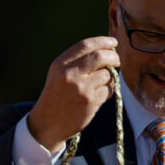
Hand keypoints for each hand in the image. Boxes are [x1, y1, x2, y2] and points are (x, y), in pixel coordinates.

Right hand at [28, 37, 119, 152]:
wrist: (47, 123)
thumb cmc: (57, 96)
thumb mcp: (59, 73)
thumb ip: (77, 61)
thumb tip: (106, 50)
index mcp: (60, 64)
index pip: (85, 45)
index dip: (103, 41)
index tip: (113, 42)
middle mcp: (70, 74)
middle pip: (100, 57)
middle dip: (113, 56)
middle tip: (116, 60)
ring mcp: (81, 89)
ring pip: (107, 74)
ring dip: (110, 77)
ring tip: (104, 82)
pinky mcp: (90, 102)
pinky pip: (108, 90)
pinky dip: (109, 90)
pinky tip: (100, 95)